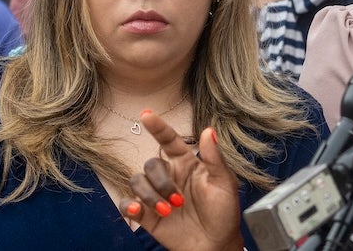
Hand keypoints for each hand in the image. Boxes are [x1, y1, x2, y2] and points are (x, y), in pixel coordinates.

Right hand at [121, 111, 245, 250]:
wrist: (217, 246)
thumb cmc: (224, 213)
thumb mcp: (224, 184)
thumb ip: (214, 158)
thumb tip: (208, 131)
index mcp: (186, 164)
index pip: (168, 140)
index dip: (157, 126)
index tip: (147, 115)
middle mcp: (169, 176)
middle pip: (151, 164)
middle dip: (161, 181)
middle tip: (179, 201)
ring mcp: (156, 195)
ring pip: (138, 181)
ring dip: (150, 195)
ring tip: (168, 210)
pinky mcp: (147, 216)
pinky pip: (127, 204)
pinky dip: (128, 205)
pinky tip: (137, 210)